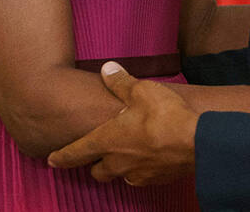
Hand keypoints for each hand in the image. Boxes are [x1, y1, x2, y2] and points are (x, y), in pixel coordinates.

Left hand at [47, 62, 198, 185]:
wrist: (197, 143)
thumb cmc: (165, 116)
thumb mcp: (141, 90)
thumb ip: (121, 82)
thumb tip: (107, 69)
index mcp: (107, 141)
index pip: (76, 153)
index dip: (62, 156)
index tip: (52, 160)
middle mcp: (118, 162)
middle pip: (97, 171)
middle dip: (94, 164)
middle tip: (96, 153)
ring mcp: (137, 174)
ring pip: (119, 176)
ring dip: (118, 167)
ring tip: (125, 154)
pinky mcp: (156, 180)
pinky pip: (141, 178)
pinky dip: (140, 169)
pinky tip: (148, 157)